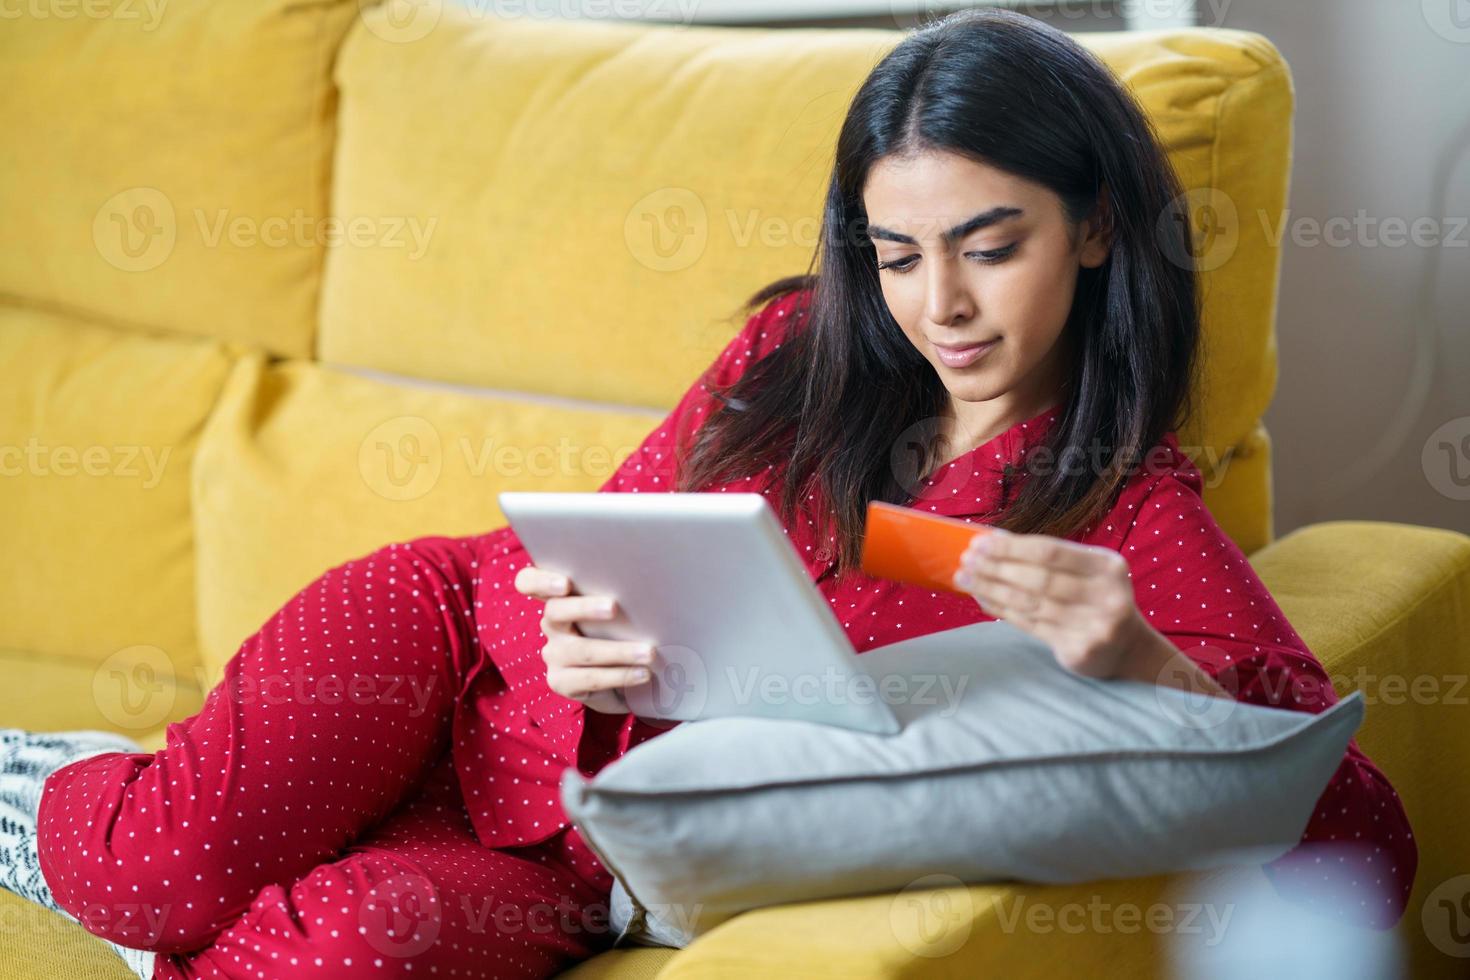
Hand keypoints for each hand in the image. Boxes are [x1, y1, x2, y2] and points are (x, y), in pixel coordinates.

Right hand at [513, 564, 656, 714]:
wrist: (622, 680)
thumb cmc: (623, 633)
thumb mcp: (619, 613)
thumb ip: (619, 597)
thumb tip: (647, 588)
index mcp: (560, 598)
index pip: (529, 582)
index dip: (540, 581)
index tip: (564, 584)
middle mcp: (551, 624)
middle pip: (555, 610)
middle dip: (584, 607)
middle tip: (614, 607)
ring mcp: (553, 654)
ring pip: (579, 649)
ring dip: (618, 651)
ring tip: (647, 653)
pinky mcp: (561, 682)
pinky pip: (589, 678)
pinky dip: (620, 675)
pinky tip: (642, 674)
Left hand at [952, 528, 1146, 679]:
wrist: (1127, 649)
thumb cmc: (1095, 599)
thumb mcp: (1086, 572)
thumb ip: (1049, 559)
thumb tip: (994, 540)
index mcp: (1106, 566)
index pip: (1050, 551)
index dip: (1011, 546)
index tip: (980, 542)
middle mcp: (1105, 594)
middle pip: (1038, 578)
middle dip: (996, 567)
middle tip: (966, 560)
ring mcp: (1094, 624)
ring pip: (1029, 602)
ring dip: (991, 588)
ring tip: (964, 578)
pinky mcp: (1078, 649)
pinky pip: (1029, 625)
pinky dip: (1001, 609)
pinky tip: (983, 599)